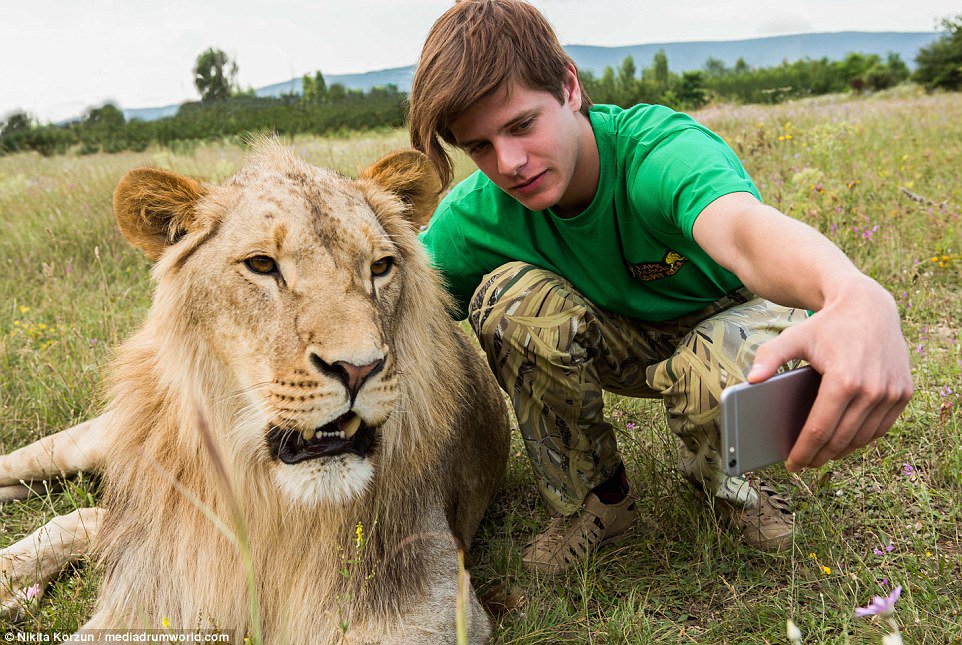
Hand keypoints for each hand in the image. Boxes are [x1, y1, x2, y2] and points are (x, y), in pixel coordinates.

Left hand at [745, 277, 912, 471]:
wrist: (870, 307)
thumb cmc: (827, 326)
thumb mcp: (794, 337)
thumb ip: (769, 357)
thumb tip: (751, 380)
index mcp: (843, 380)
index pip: (820, 430)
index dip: (803, 451)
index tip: (791, 464)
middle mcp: (872, 390)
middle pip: (841, 439)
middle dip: (819, 457)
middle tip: (803, 464)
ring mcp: (892, 392)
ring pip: (863, 437)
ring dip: (841, 451)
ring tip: (821, 456)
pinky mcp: (904, 392)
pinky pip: (882, 427)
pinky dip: (863, 438)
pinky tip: (845, 442)